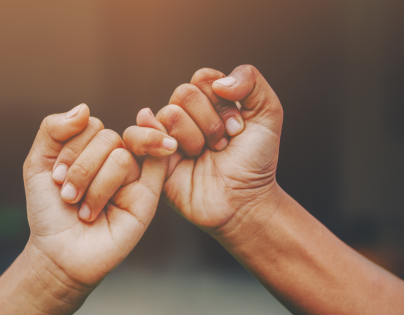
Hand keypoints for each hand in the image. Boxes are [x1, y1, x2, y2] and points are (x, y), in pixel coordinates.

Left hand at [22, 104, 169, 309]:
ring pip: (121, 156)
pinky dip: (157, 149)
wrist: (58, 253)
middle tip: (67, 197)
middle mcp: (114, 158)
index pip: (91, 125)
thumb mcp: (38, 164)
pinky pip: (153, 166)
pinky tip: (165, 145)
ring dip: (94, 185)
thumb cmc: (49, 211)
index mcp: (92, 148)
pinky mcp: (148, 195)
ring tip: (84, 210)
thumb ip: (53, 129)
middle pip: (107, 137)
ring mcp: (133, 177)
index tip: (53, 179)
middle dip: (80, 169)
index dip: (70, 149)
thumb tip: (85, 108)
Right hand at [123, 65, 283, 237]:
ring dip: (194, 138)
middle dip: (210, 122)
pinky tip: (172, 150)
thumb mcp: (269, 114)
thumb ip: (252, 81)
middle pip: (184, 93)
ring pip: (168, 113)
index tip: (239, 128)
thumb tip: (218, 82)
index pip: (203, 79)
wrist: (244, 203)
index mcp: (209, 102)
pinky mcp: (150, 158)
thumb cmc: (256, 162)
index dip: (222, 102)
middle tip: (221, 146)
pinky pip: (135, 134)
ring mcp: (166, 135)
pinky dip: (152, 137)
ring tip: (205, 156)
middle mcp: (186, 116)